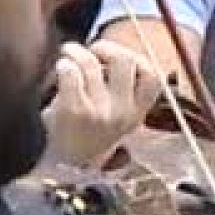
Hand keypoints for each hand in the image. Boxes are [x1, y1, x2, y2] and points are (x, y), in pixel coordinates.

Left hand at [40, 41, 162, 167]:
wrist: (61, 167)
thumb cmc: (85, 134)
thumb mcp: (114, 118)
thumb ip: (122, 90)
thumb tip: (114, 51)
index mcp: (137, 114)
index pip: (153, 76)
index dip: (137, 58)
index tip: (117, 58)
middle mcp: (123, 113)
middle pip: (125, 60)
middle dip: (105, 47)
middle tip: (91, 51)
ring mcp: (100, 112)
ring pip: (91, 63)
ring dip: (76, 52)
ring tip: (68, 54)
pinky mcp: (75, 110)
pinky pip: (71, 72)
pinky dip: (63, 65)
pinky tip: (60, 69)